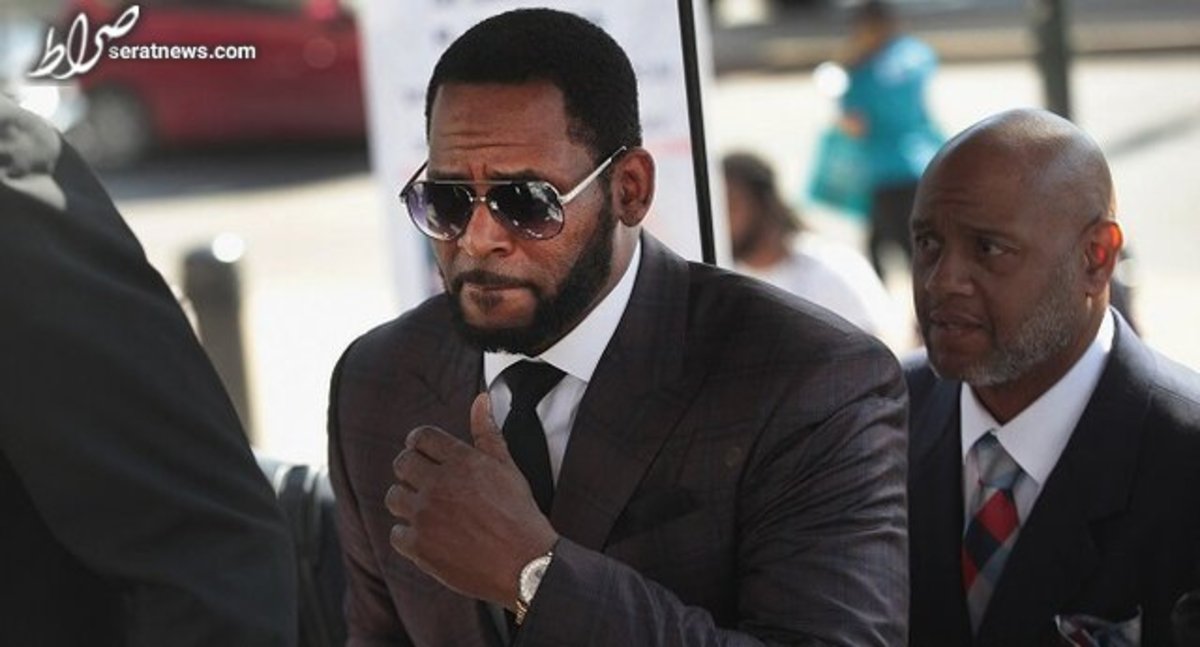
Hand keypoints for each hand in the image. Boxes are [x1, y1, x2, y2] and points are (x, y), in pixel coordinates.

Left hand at [385, 392, 558, 606]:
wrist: (524, 563)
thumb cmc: (518, 514)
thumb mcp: (506, 466)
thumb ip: (487, 431)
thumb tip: (481, 399)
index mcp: (460, 460)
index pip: (420, 437)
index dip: (418, 443)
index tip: (422, 452)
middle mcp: (439, 484)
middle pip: (402, 464)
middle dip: (410, 470)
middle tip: (425, 482)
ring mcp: (426, 516)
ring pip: (394, 497)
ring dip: (406, 501)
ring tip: (427, 509)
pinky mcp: (420, 546)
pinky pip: (397, 533)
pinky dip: (408, 535)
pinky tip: (428, 535)